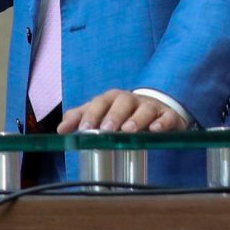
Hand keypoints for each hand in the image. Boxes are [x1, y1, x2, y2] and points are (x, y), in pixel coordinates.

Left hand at [58, 91, 190, 134]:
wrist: (157, 108)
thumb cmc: (123, 113)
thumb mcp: (101, 113)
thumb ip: (80, 118)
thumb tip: (60, 129)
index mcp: (113, 98)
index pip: (101, 102)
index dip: (92, 114)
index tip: (84, 128)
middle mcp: (132, 100)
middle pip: (123, 102)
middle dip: (114, 116)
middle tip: (106, 130)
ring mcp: (151, 107)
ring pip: (145, 109)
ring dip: (137, 120)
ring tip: (128, 131)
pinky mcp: (168, 116)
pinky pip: (167, 117)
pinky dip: (162, 123)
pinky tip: (155, 130)